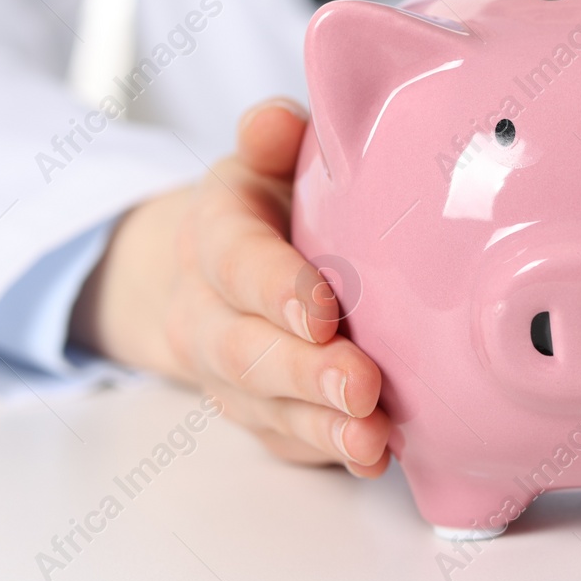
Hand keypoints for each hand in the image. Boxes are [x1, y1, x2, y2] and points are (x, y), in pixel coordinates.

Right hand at [69, 99, 390, 476]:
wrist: (214, 260)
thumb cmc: (270, 197)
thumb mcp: (266, 153)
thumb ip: (272, 136)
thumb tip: (275, 123)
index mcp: (215, 230)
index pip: (235, 260)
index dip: (274, 288)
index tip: (324, 311)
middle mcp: (208, 307)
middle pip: (242, 348)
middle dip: (302, 373)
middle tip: (361, 385)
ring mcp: (226, 367)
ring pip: (261, 405)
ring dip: (317, 425)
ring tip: (372, 439)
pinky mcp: (255, 408)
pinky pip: (280, 438)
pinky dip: (323, 451)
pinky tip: (372, 458)